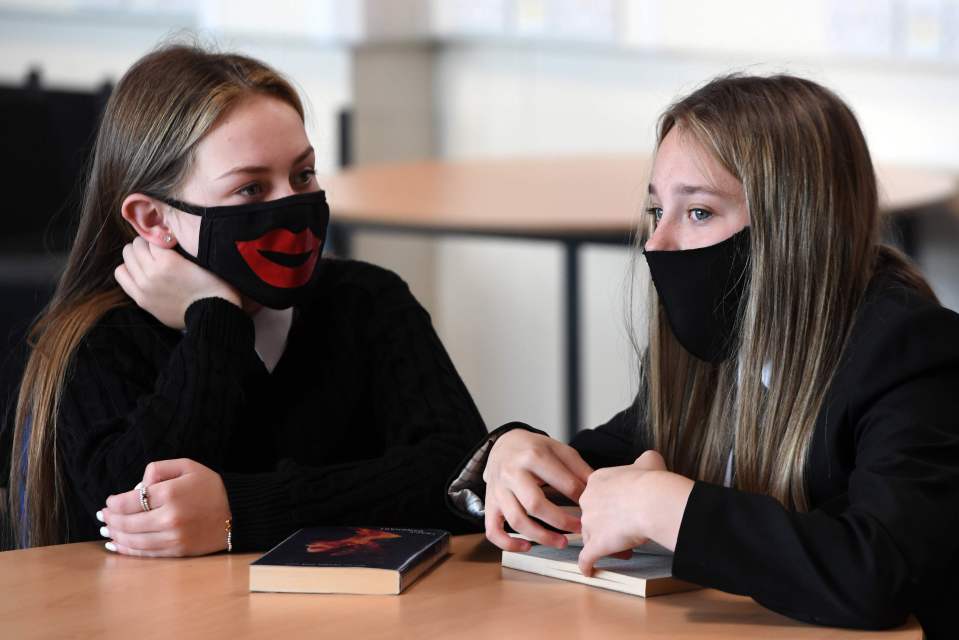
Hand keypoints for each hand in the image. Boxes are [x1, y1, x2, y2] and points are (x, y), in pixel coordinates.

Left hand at [98, 459, 231, 556]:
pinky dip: (128, 550)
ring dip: (116, 535)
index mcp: (171, 494)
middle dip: (111, 520)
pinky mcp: (178, 551)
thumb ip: (158, 469)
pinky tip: (118, 545)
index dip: (114, 503)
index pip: (129, 501)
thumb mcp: (187, 465)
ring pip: (134, 540)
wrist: (237, 511)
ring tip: (107, 531)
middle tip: (103, 518)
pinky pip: (146, 553)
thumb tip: (137, 487)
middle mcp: (170, 517)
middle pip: (128, 522)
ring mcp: (173, 537)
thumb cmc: (211, 486)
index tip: (109, 502)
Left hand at [114, 237, 239, 328]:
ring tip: (148, 260)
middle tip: (157, 250)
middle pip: (135, 245)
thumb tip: (166, 236)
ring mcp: (143, 287)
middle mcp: (152, 273)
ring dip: (136, 256)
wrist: (212, 314)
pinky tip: (141, 272)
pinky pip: (121, 275)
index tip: (168, 241)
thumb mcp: (202, 260)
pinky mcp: (141, 299)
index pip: (152, 236)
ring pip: (126, 257)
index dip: (161, 237)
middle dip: (146, 244)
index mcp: (168, 261)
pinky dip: (128, 270)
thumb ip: (181, 248)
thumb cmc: (214, 286)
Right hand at [483, 429, 592, 551]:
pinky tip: (527, 546)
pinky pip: (493, 530)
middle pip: (535, 504)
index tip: (591, 507)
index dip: (580, 498)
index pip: (562, 483)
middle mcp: (512, 473)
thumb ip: (578, 468)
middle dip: (561, 521)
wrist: (503, 444)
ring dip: (541, 536)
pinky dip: (508, 544)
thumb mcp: (558, 449)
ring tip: (561, 543)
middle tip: (580, 529)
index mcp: (533, 456)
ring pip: (517, 520)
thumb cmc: (533, 448)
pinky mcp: (490, 504)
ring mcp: (498, 490)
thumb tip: (596, 489)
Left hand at [578, 450, 693, 576]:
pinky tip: (589, 571)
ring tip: (621, 550)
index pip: (599, 494)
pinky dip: (587, 565)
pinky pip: (586, 558)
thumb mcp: (649, 460)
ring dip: (603, 543)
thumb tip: (648, 461)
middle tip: (625, 531)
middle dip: (607, 524)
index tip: (623, 509)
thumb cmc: (653, 481)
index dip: (611, 503)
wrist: (652, 500)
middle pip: (592, 515)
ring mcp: (590, 522)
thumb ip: (644, 461)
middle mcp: (588, 500)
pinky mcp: (596, 544)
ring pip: (590, 535)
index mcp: (598, 480)